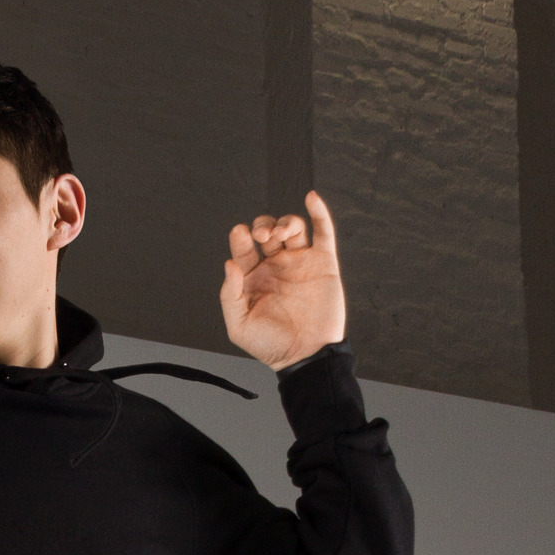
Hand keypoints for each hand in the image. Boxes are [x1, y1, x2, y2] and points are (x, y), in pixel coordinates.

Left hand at [220, 190, 345, 372]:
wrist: (306, 356)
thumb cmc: (272, 346)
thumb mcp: (240, 326)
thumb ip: (231, 295)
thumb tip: (230, 264)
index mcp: (253, 278)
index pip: (244, 249)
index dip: (240, 238)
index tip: (240, 234)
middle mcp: (275, 266)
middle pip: (268, 231)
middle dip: (263, 225)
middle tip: (262, 234)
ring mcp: (299, 262)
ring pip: (293, 227)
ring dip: (285, 222)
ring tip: (280, 232)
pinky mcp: (323, 263)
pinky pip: (323, 231)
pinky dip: (319, 212)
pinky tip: (311, 198)